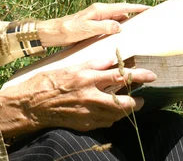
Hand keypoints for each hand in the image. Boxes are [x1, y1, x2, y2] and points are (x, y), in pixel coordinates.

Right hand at [0, 59, 156, 137]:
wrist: (32, 104)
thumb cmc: (47, 82)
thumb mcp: (70, 66)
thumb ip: (93, 63)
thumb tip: (111, 58)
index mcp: (87, 78)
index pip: (119, 75)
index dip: (137, 75)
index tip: (150, 75)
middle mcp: (90, 96)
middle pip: (122, 100)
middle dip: (136, 100)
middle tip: (143, 97)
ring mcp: (88, 112)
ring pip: (116, 114)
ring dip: (126, 110)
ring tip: (131, 104)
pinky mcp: (84, 123)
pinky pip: (104, 122)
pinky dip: (111, 117)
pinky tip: (111, 113)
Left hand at [37, 3, 148, 46]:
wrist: (52, 33)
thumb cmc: (67, 30)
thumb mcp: (87, 29)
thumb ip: (103, 27)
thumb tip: (120, 26)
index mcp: (99, 10)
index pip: (123, 7)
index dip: (137, 8)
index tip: (150, 9)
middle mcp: (99, 12)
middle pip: (122, 12)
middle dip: (135, 16)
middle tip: (149, 22)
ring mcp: (96, 18)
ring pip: (116, 20)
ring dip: (126, 24)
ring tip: (139, 31)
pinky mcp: (93, 26)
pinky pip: (109, 26)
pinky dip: (117, 29)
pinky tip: (121, 37)